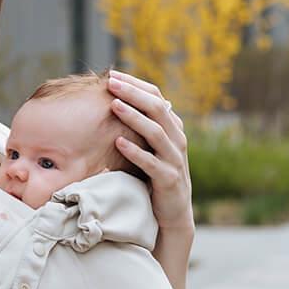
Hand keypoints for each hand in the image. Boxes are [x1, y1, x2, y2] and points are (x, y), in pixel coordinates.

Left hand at [107, 70, 192, 232]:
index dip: (136, 85)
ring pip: (156, 132)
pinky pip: (152, 163)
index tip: (113, 75)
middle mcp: (177, 139)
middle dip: (133, 94)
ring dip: (134, 117)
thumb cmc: (154, 175)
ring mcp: (174, 159)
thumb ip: (140, 126)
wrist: (171, 213)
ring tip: (114, 105)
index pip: (157, 96)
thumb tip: (113, 100)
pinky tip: (118, 141)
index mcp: (172, 127)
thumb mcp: (149, 146)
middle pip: (157, 109)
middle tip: (111, 83)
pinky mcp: (168, 179)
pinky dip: (135, 151)